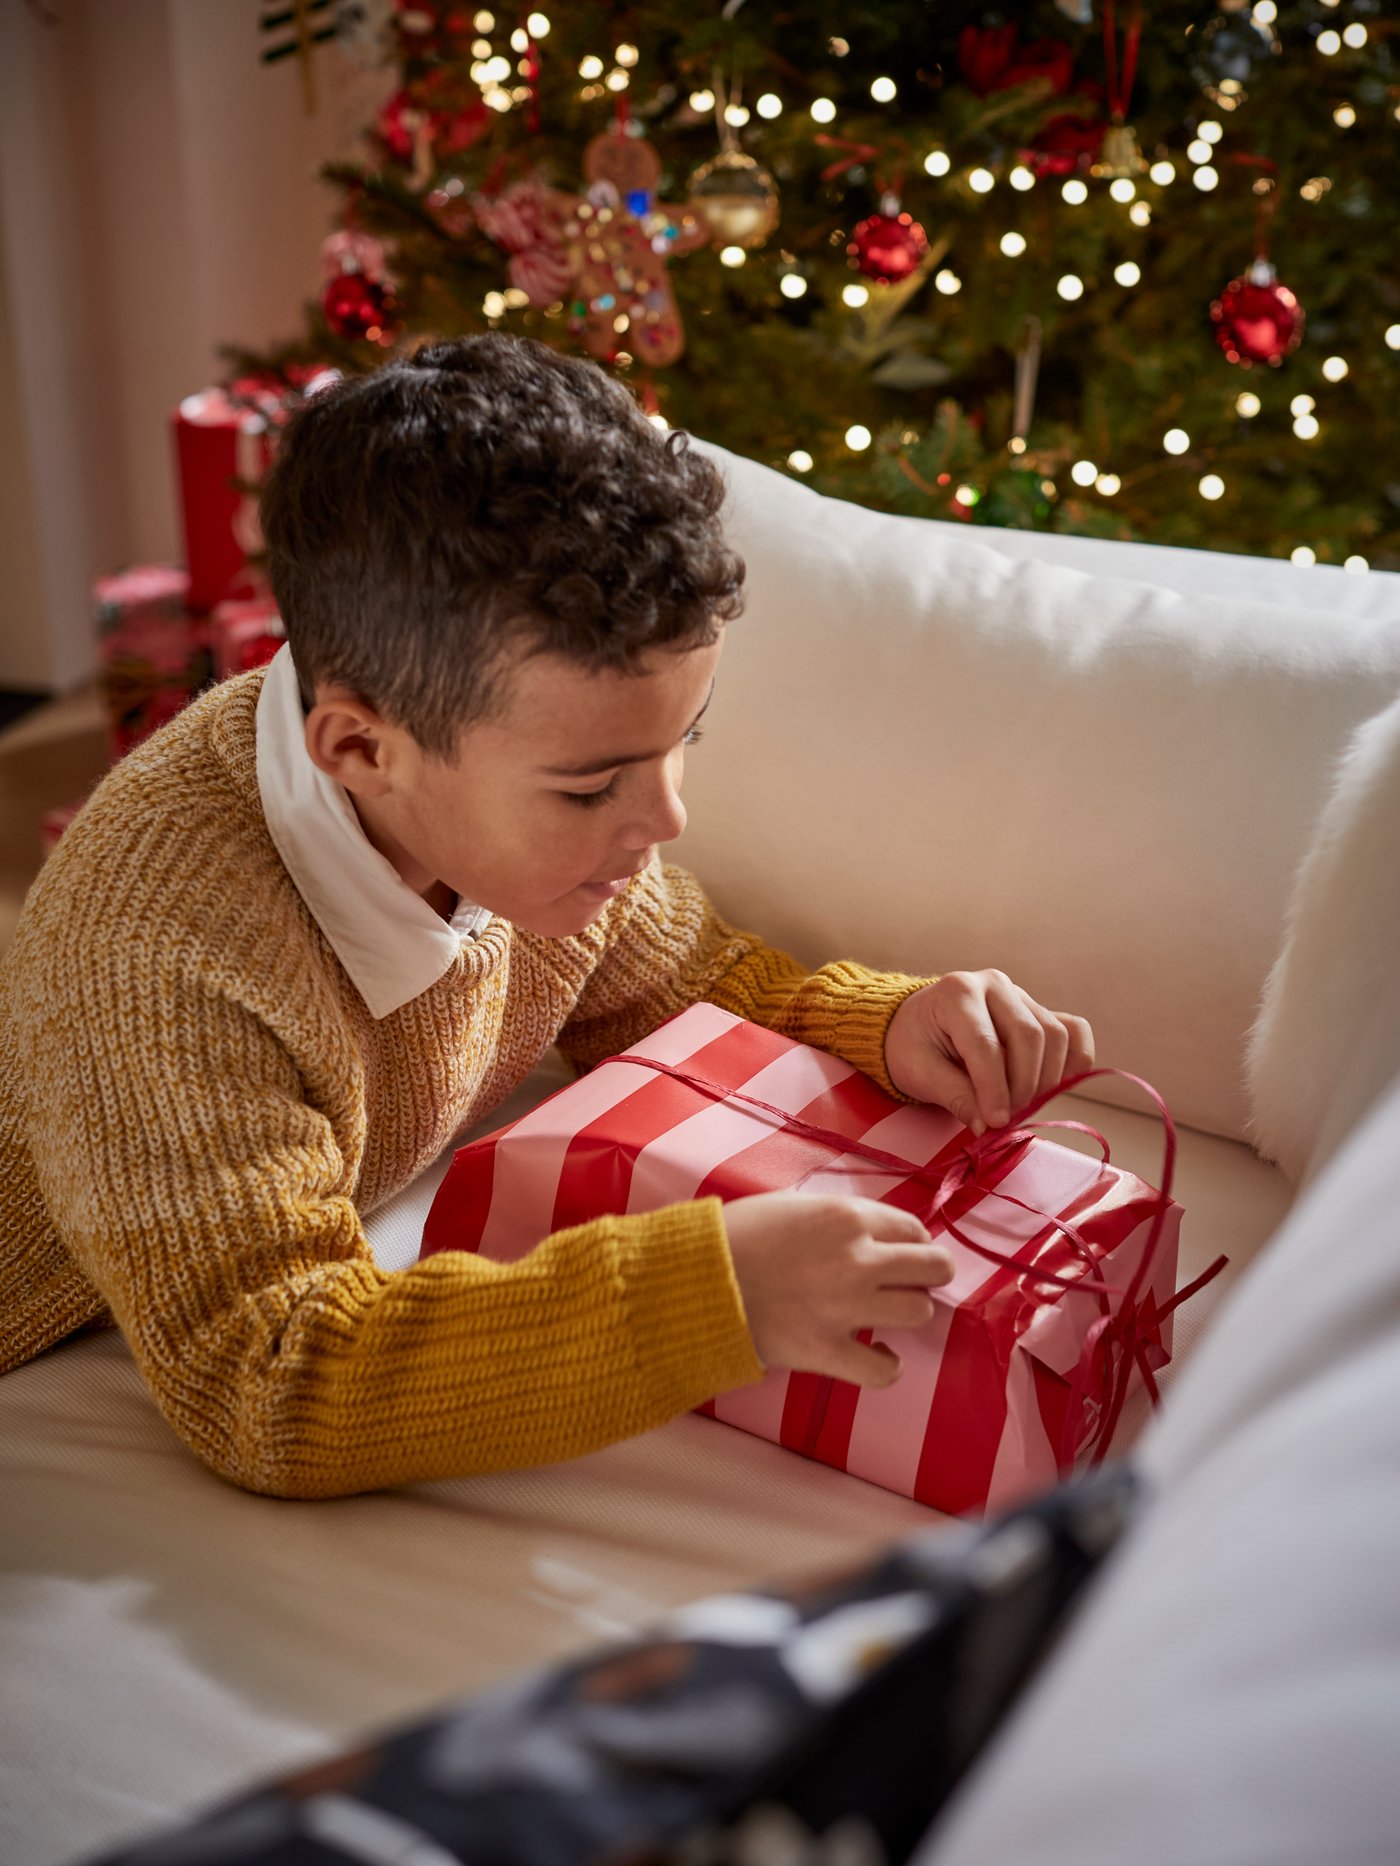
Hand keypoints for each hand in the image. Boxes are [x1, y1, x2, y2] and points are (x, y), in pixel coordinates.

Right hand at [723, 1191, 954, 1384]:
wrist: (694, 1280)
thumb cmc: (736, 1236)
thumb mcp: (793, 1206)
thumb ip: (838, 1219)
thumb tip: (871, 1234)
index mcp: (848, 1217)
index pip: (914, 1229)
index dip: (913, 1243)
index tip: (902, 1253)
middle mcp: (858, 1258)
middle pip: (934, 1267)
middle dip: (928, 1274)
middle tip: (909, 1282)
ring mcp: (846, 1307)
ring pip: (919, 1312)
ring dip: (907, 1313)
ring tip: (887, 1314)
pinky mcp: (827, 1351)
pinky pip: (884, 1369)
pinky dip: (886, 1364)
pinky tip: (877, 1353)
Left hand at [884, 972, 1093, 1133]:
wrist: (916, 1024)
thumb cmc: (913, 1046)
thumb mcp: (918, 1072)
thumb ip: (954, 1096)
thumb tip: (988, 1126)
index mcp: (957, 992)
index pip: (985, 1043)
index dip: (994, 1088)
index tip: (997, 1122)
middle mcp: (994, 984)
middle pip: (1029, 1036)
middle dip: (1023, 1086)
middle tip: (1006, 1117)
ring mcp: (1022, 995)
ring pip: (1056, 1036)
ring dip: (1046, 1080)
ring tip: (1019, 1105)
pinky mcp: (1040, 1010)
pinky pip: (1074, 1032)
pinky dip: (1073, 1063)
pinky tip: (1051, 1086)